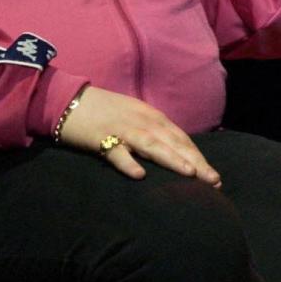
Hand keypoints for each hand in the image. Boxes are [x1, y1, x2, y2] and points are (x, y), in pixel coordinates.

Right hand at [58, 85, 221, 186]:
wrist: (67, 100)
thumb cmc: (102, 111)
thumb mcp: (133, 117)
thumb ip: (152, 132)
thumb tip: (173, 152)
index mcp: (150, 116)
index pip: (180, 138)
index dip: (198, 156)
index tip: (213, 176)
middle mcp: (141, 120)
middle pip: (172, 142)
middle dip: (194, 162)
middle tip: (213, 181)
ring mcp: (121, 128)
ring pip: (151, 145)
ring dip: (171, 159)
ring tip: (189, 174)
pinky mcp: (100, 137)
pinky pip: (115, 152)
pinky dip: (128, 162)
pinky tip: (139, 175)